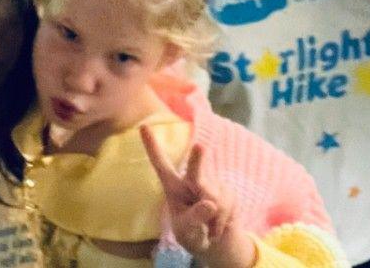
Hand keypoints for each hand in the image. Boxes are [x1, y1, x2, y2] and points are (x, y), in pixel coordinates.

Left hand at [140, 124, 256, 267]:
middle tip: (200, 146)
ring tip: (207, 228)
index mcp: (173, 188)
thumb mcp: (187, 231)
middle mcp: (191, 181)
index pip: (160, 165)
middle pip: (195, 170)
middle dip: (198, 160)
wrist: (214, 242)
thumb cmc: (192, 234)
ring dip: (214, 219)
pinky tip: (217, 227)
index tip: (142, 126)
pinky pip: (227, 205)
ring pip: (216, 198)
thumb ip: (195, 218)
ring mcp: (211, 184)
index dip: (152, 146)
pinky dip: (222, 221)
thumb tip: (210, 204)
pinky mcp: (227, 191)